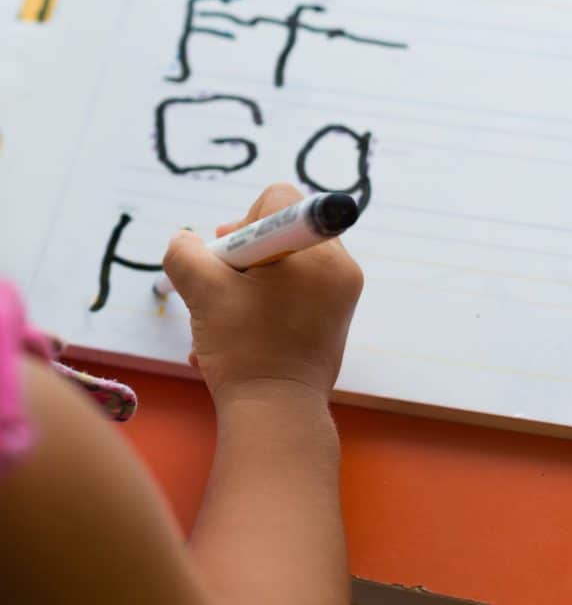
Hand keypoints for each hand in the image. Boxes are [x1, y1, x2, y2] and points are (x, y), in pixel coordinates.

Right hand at [162, 183, 363, 405]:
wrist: (276, 416)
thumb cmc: (244, 350)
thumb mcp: (204, 292)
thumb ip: (186, 253)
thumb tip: (186, 241)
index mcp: (318, 252)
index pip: (279, 200)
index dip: (243, 222)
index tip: (229, 258)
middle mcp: (340, 267)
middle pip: (282, 230)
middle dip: (243, 256)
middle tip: (223, 286)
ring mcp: (341, 294)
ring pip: (285, 263)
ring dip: (248, 283)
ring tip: (225, 317)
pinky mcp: (335, 318)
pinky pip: (296, 290)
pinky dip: (265, 302)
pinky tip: (238, 334)